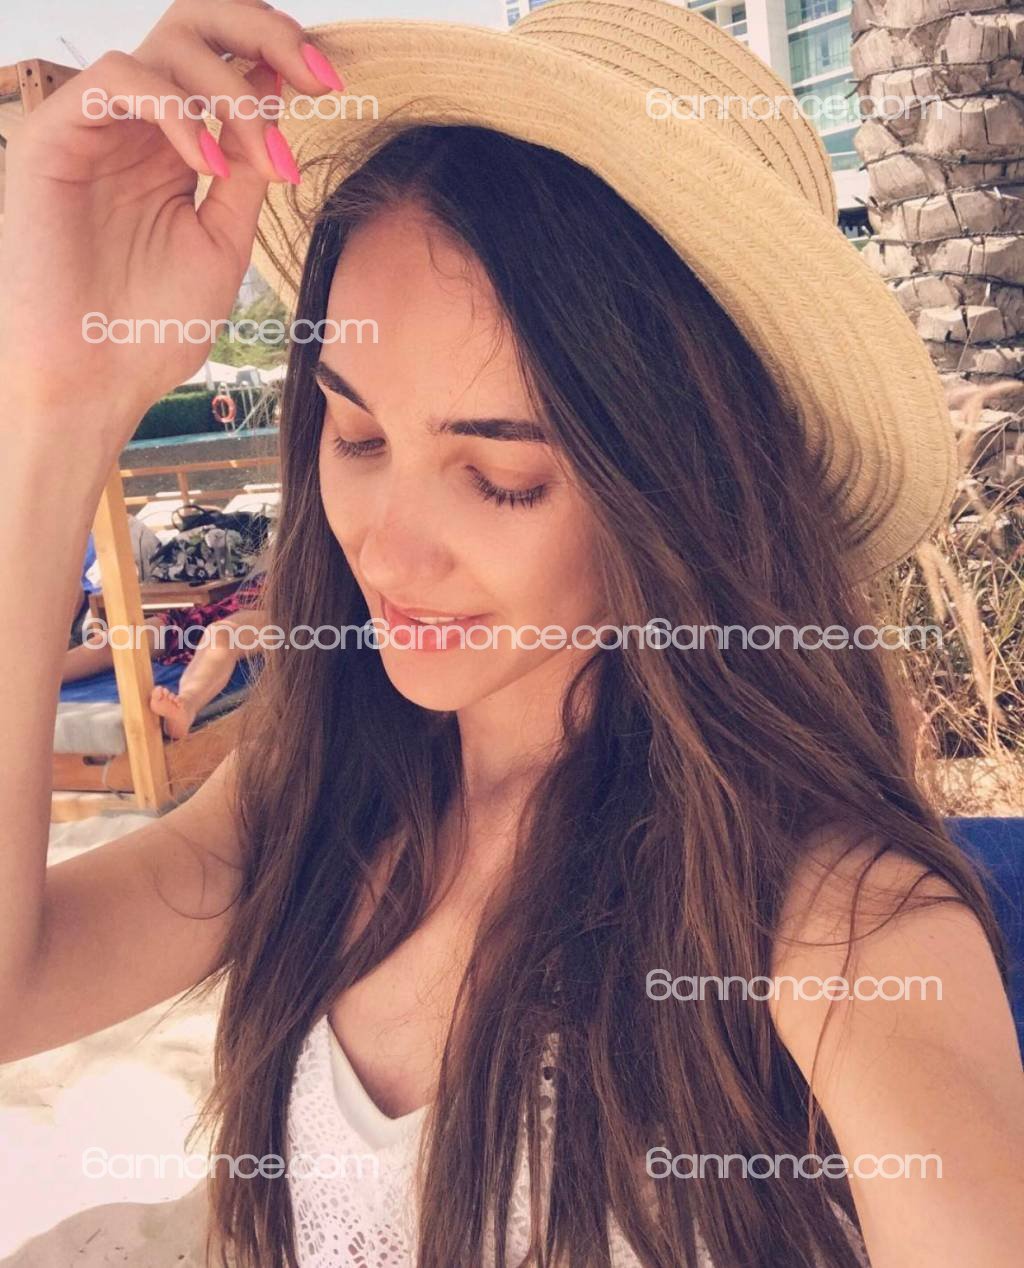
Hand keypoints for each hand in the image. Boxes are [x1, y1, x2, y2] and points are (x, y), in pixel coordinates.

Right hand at [0, 0, 343, 441]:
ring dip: (232, 90)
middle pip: (195, 23)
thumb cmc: (154, 327)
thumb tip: (278, 99)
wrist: (96, 382)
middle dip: (264, 32)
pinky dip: (177, 111)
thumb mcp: (223, 242)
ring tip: (261, 157)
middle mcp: (136, 125)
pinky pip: (119, 81)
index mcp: (175, 146)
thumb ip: (247, 172)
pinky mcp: (55, 136)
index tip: (334, 83)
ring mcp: (95, 127)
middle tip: (319, 76)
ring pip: (165, 44)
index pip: (224, 61)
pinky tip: (210, 165)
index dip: (280, 54)